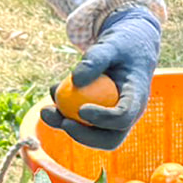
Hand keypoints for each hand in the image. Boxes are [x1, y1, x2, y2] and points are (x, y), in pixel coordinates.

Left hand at [40, 6, 160, 150]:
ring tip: (46, 111)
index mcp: (137, 98)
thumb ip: (95, 59)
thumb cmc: (121, 44)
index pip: (124, 117)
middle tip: (63, 122)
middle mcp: (128, 113)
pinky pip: (80, 122)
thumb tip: (76, 80)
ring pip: (92, 135)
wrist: (128, 47)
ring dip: (66, 126)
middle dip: (84, 136)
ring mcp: (113, 117)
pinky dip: (63, 113)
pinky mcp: (99, 114)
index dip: (103, 119)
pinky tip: (52, 93)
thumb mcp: (111, 44)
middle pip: (110, 139)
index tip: (81, 110)